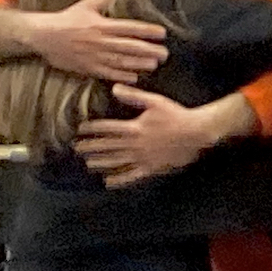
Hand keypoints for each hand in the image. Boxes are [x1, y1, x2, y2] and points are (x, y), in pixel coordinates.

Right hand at [28, 0, 167, 82]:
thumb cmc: (67, 18)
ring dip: (139, 64)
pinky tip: (134, 77)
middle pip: (129, 47)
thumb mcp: (87, 4)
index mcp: (102, 25)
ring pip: (121, 62)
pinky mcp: (87, 68)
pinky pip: (107, 73)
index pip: (130, 28)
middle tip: (165, 53)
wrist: (44, 36)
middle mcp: (100, 41)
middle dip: (148, 51)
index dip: (147, 31)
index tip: (162, 33)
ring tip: (154, 65)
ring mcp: (94, 56)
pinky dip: (122, 76)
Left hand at [75, 86, 214, 186]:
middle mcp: (135, 145)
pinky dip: (119, 180)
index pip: (107, 128)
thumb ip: (133, 96)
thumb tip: (114, 88)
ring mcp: (141, 158)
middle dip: (91, 147)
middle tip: (77, 148)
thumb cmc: (176, 115)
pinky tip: (108, 182)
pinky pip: (131, 176)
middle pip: (108, 146)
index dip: (92, 129)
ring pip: (116, 162)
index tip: (80, 129)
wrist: (195, 133)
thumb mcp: (155, 101)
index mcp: (134, 128)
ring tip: (88, 164)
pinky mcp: (150, 169)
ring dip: (101, 163)